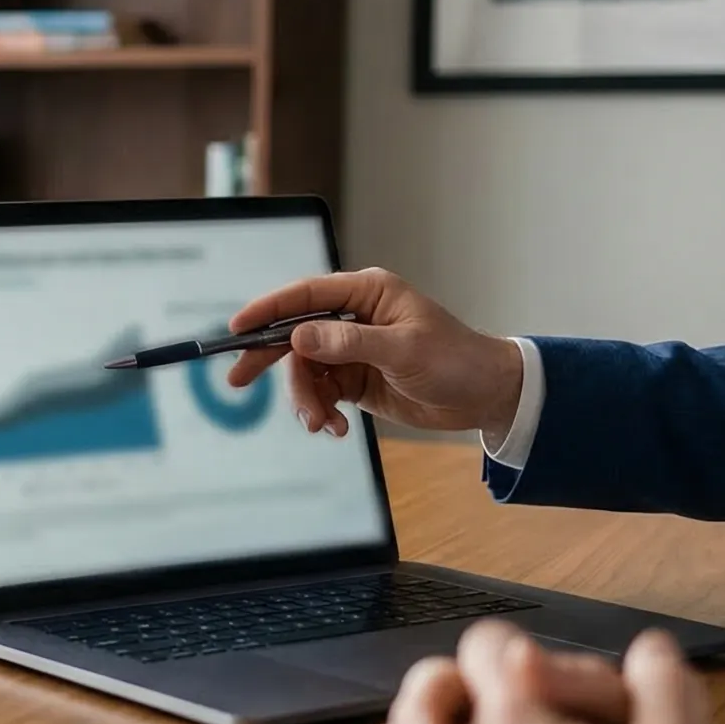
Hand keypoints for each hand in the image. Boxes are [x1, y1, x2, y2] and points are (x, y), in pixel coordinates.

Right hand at [225, 269, 524, 440]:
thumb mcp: (403, 350)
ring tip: (320, 424)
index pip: (305, 296)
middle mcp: (354, 318)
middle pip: (294, 334)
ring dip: (306, 400)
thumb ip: (348, 343)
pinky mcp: (354, 380)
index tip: (238, 329)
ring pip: (305, 371)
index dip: (267, 310)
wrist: (486, 397)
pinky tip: (336, 429)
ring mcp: (352, 350)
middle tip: (238, 381)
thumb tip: (298, 338)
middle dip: (270, 360)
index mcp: (366, 294)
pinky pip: (321, 393)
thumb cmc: (456, 361)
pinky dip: (321, 413)